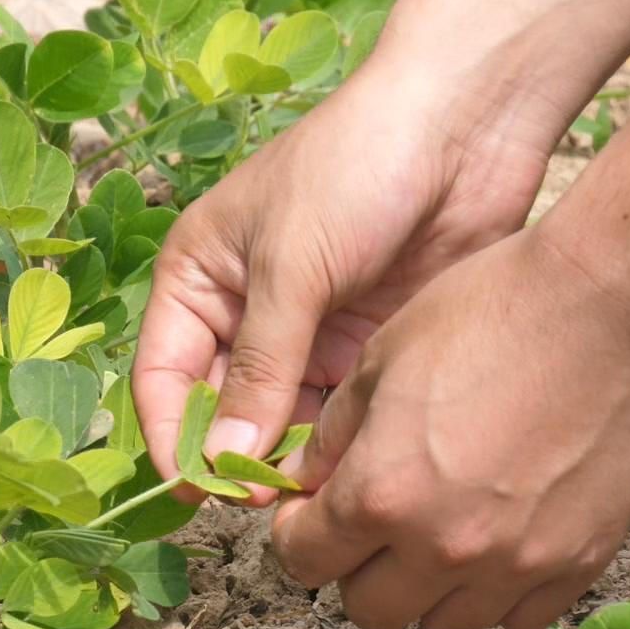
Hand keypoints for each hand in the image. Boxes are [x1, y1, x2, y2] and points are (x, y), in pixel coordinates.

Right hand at [132, 64, 559, 503]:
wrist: (466, 125)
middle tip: (260, 503)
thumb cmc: (357, 169)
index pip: (163, 376)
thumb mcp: (293, 267)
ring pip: (276, 421)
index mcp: (198, 278)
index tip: (196, 492)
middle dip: (233, 455)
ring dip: (284, 459)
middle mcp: (243, 312)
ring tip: (305, 495)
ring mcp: (305, 332)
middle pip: (218, 408)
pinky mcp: (361, 347)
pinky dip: (332, 445)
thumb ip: (259, 366)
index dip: (173, 437)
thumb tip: (223, 460)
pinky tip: (346, 470)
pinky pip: (332, 414)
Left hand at [270, 230, 629, 628]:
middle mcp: (444, 546)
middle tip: (374, 518)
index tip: (314, 509)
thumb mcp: (382, 357)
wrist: (615, 298)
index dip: (297, 534)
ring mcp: (517, 563)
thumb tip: (302, 485)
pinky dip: (497, 590)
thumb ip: (332, 437)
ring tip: (440, 527)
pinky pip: (518, 617)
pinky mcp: (579, 563)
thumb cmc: (490, 309)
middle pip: (369, 608)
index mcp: (381, 493)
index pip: (303, 561)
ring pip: (442, 624)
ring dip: (426, 586)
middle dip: (356, 567)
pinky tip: (499, 537)